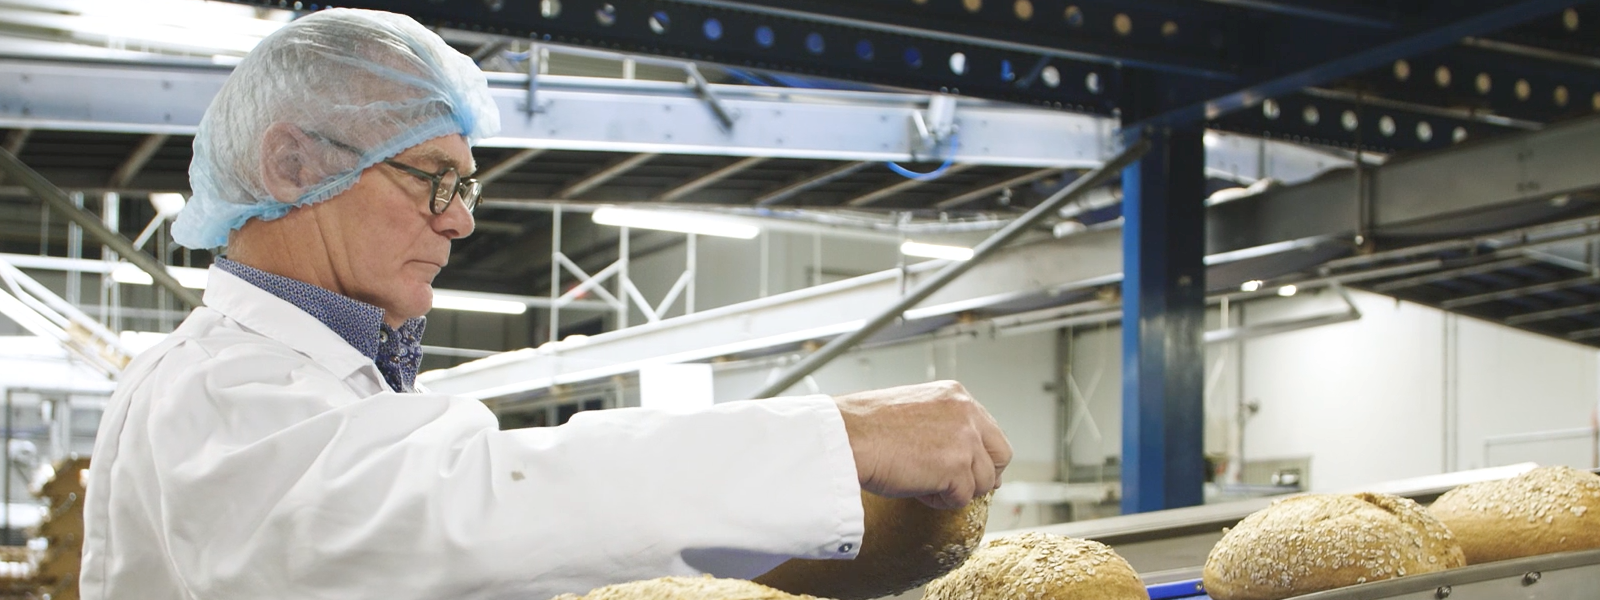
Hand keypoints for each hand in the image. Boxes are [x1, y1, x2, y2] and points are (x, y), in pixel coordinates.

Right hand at [833, 381, 1011, 509]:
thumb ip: (943, 424)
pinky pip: (962, 498)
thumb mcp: (915, 410)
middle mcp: (967, 413)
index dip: (984, 455)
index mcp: (956, 395)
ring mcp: (965, 440)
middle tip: (963, 487)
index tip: (973, 468)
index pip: (990, 430)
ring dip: (957, 490)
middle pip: (1001, 455)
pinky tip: (918, 490)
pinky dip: (941, 501)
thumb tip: (963, 453)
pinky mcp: (956, 468)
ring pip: (983, 482)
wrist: (847, 437)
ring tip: (924, 484)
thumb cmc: (866, 425)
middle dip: (985, 475)